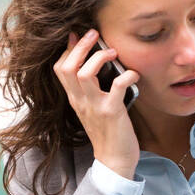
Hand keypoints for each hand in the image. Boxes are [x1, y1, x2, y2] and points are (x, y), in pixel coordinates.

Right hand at [53, 28, 140, 177]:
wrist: (114, 161)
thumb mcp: (92, 109)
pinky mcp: (112, 112)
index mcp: (75, 99)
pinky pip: (116, 86)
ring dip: (98, 57)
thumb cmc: (108, 133)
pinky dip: (127, 75)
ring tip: (112, 52)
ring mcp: (94, 107)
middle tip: (94, 33)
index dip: (68, 49)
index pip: (60, 69)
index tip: (77, 34)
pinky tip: (134, 74)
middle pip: (68, 67)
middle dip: (80, 46)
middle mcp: (80, 101)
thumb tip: (97, 65)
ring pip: (84, 74)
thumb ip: (91, 90)